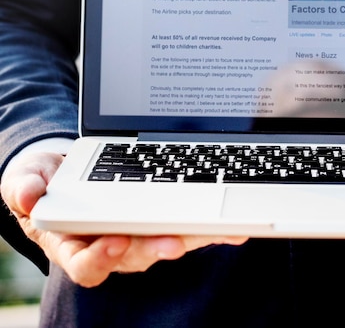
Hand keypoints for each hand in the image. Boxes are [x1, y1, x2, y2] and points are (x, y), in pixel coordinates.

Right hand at [1, 150, 247, 287]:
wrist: (66, 170)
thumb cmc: (45, 180)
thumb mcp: (27, 177)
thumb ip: (24, 185)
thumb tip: (26, 194)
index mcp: (72, 242)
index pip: (85, 262)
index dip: (101, 256)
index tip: (116, 239)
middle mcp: (108, 243)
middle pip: (136, 254)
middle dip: (157, 247)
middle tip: (176, 240)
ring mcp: (136, 232)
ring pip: (167, 241)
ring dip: (194, 237)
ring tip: (222, 229)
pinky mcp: (159, 220)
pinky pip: (182, 224)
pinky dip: (205, 223)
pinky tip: (231, 221)